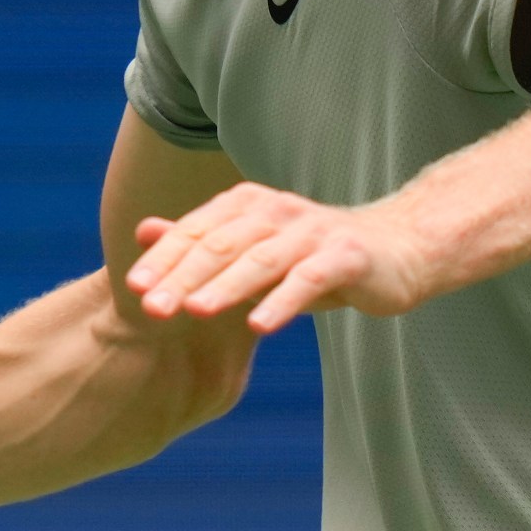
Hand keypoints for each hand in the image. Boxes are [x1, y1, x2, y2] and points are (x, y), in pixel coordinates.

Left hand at [124, 182, 430, 331]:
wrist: (397, 250)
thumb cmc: (312, 255)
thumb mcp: (251, 249)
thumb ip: (200, 241)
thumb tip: (143, 231)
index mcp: (247, 205)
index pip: (197, 231)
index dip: (164, 258)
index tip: (133, 286)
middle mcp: (276, 211)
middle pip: (221, 246)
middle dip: (183, 276)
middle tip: (151, 307)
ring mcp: (312, 232)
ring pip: (260, 260)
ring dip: (226, 286)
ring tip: (194, 310)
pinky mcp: (346, 256)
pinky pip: (309, 279)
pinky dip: (283, 301)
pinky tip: (259, 324)